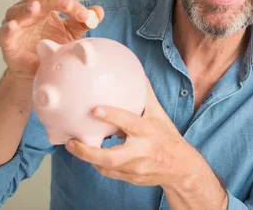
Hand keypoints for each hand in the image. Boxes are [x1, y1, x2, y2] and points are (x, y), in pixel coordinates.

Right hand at [0, 0, 103, 80]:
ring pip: (17, 11)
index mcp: (46, 6)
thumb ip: (84, 22)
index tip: (86, 16)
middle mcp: (28, 11)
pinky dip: (8, 29)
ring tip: (35, 8)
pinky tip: (13, 26)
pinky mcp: (7, 42)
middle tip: (66, 5)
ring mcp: (16, 25)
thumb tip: (99, 12)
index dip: (72, 5)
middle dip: (53, 1)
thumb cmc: (53, 46)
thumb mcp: (73, 34)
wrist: (39, 71)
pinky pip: (5, 33)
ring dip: (26, 9)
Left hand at [65, 78, 201, 188]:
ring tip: (74, 147)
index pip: (128, 122)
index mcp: (148, 130)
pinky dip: (99, 165)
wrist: (181, 167)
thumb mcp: (159, 114)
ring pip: (107, 167)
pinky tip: (90, 156)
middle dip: (88, 152)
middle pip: (111, 156)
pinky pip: (110, 173)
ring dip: (89, 158)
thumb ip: (145, 95)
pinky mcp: (132, 178)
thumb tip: (137, 73)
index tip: (94, 109)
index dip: (111, 116)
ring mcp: (136, 167)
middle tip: (71, 142)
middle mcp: (141, 150)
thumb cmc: (167, 135)